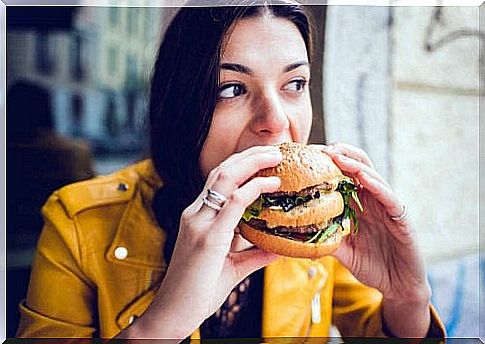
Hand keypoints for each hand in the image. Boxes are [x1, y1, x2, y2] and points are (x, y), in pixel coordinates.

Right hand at [122, 145, 281, 338]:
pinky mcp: (206, 236)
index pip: (220, 179)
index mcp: (198, 216)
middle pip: (223, 170)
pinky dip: (253, 189)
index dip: (243, 164)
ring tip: (277, 156)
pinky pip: (232, 203)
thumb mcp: (232, 267)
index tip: (267, 159)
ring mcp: (198, 222)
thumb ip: (254, 254)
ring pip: (226, 178)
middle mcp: (195, 213)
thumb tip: (280, 247)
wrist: (173, 314)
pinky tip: (271, 185)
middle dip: (250, 155)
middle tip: (276, 149)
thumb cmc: (199, 291)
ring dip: (253, 163)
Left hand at [318, 143, 430, 302]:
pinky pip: (389, 198)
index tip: (307, 156)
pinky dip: (377, 186)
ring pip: (373, 177)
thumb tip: (298, 234)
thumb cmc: (372, 266)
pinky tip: (363, 177)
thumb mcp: (343, 251)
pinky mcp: (401, 218)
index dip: (328, 164)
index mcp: (359, 205)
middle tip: (320, 149)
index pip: (344, 176)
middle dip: (340, 154)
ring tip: (337, 155)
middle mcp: (373, 201)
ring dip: (354, 164)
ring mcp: (388, 207)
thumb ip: (327, 239)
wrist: (399, 286)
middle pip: (359, 167)